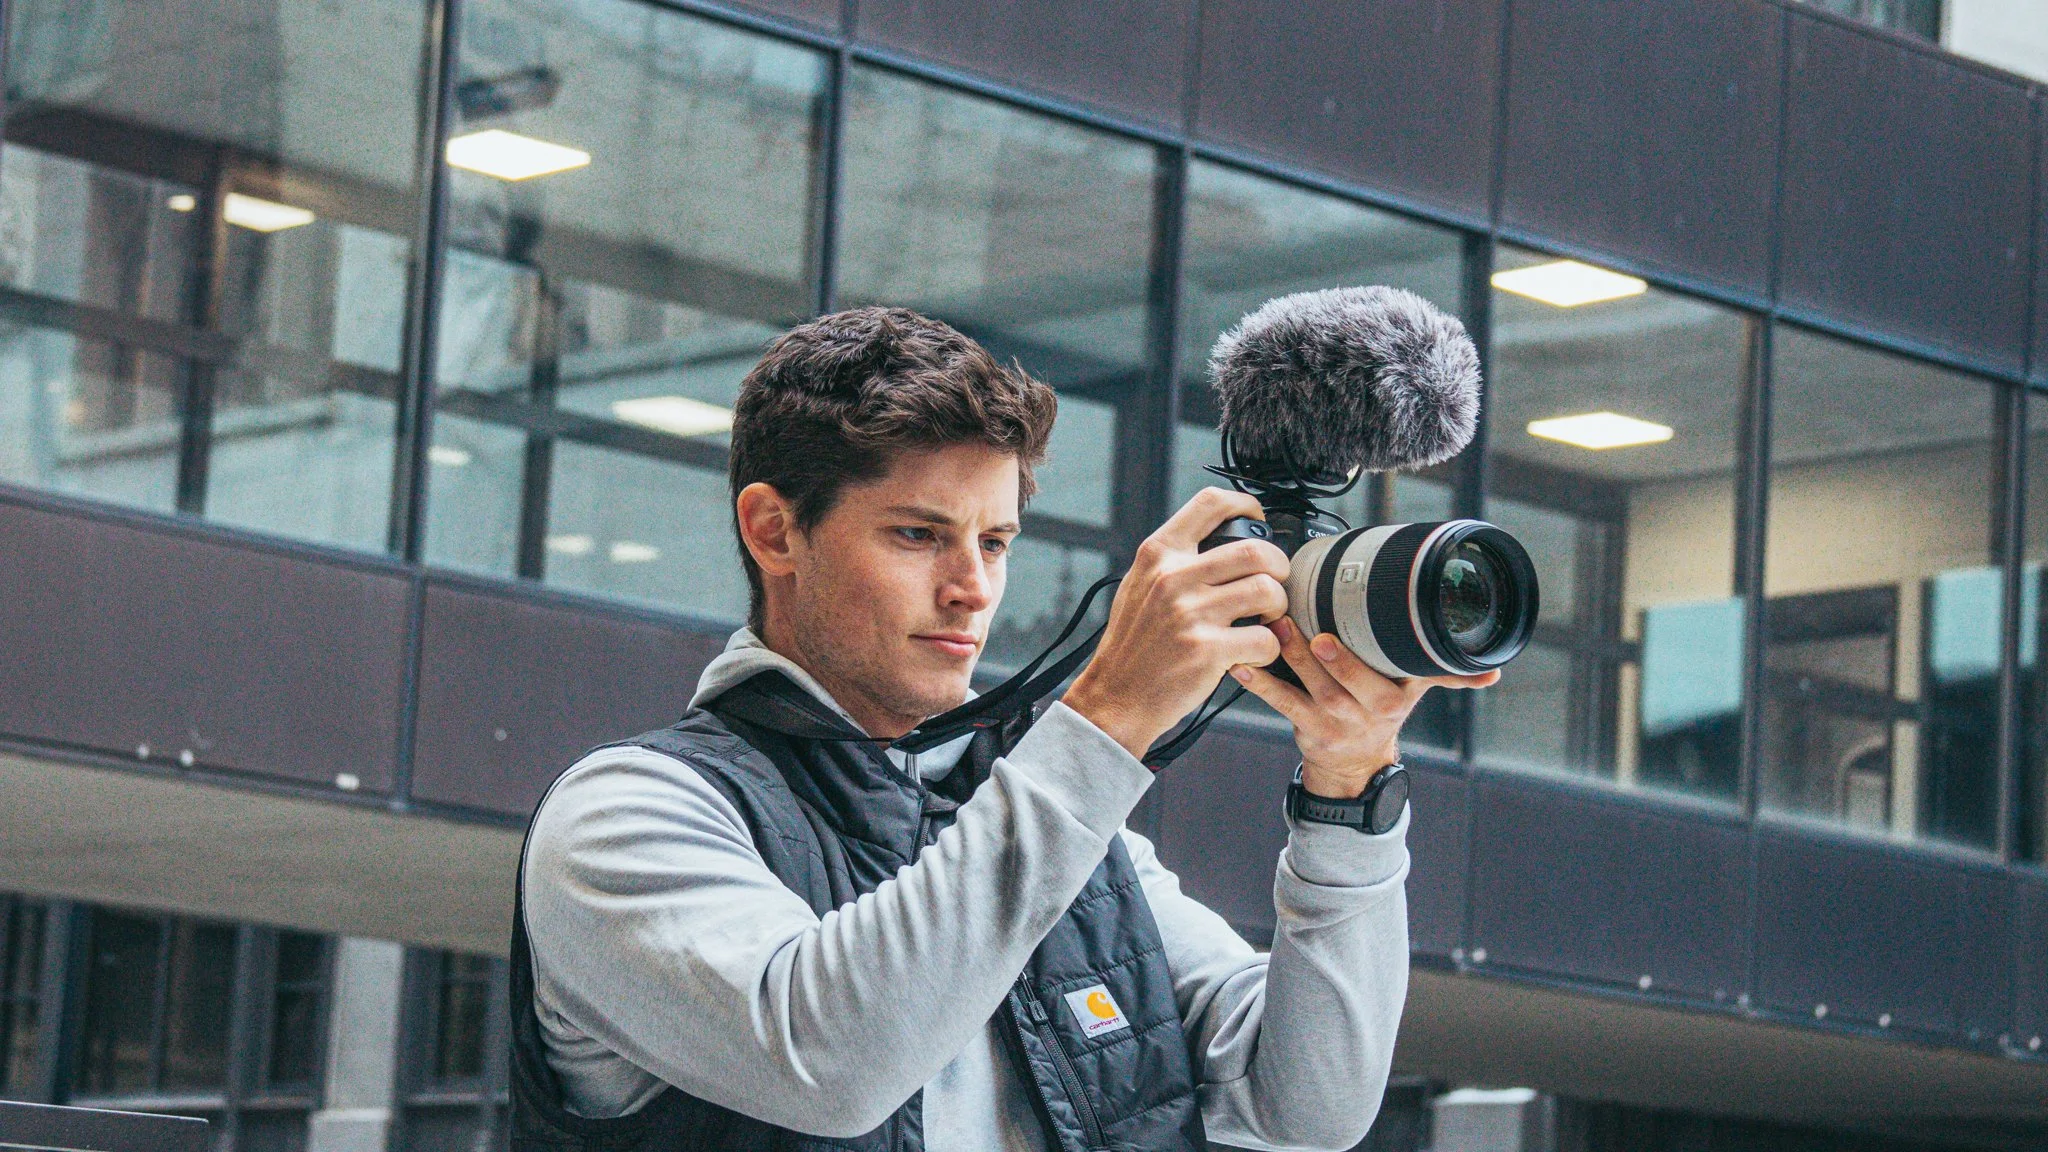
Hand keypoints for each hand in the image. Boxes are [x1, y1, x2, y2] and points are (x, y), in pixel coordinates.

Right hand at [1063, 488, 1291, 758]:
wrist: (1115, 696)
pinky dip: (1269, 648)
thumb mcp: (1140, 585)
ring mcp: (1190, 613)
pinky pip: (1265, 638)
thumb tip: (1222, 540)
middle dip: (1278, 567)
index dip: (1246, 505)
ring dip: (1278, 607)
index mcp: (1159, 554)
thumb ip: (1175, 560)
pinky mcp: (1207, 650)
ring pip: (1267, 590)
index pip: (1211, 503)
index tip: (1257, 518)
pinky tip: (1252, 652)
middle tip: (1274, 582)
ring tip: (1266, 619)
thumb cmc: (1133, 645)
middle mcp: (1174, 577)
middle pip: (1255, 550)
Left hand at [1232, 617, 1500, 798]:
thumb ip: (1448, 673)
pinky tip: (1240, 663)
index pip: (1384, 676)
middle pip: (1345, 683)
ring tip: (1274, 627)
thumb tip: (1494, 670)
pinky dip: (1258, 682)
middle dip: (1326, 658)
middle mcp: (1364, 712)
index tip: (1345, 633)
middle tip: (1305, 628)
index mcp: (1394, 699)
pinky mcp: (1304, 725)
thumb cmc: (1382, 711)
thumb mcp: (1416, 692)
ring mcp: (1331, 721)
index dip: (1363, 658)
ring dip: (1290, 658)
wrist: (1356, 763)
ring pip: (1310, 689)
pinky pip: (1278, 702)